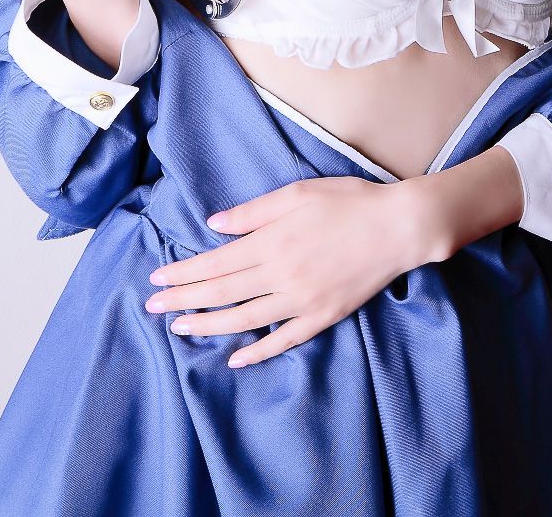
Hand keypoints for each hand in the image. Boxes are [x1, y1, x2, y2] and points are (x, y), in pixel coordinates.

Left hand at [144, 176, 425, 367]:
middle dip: (183, 300)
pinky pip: (284, 340)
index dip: (183, 273)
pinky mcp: (323, 316)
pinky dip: (258, 351)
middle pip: (221, 293)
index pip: (215, 264)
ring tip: (180, 330)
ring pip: (244, 320)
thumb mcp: (298, 193)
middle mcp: (281, 275)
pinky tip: (236, 357)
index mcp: (272, 241)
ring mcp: (302, 300)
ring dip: (208, 326)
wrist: (399, 226)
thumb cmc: (350, 201)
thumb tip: (214, 224)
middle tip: (152, 308)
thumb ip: (253, 212)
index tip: (156, 279)